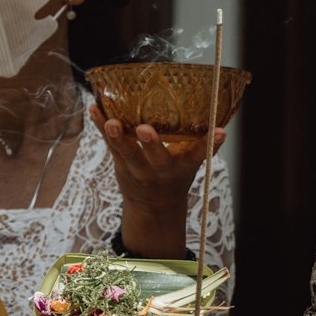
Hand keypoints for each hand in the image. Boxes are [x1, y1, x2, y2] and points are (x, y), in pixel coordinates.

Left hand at [90, 105, 224, 259]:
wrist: (152, 206)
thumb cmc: (174, 174)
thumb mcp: (191, 162)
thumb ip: (201, 142)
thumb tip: (219, 114)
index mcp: (183, 165)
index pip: (199, 154)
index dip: (210, 143)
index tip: (220, 132)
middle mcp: (160, 168)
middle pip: (156, 157)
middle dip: (151, 144)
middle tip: (145, 129)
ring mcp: (137, 167)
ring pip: (126, 152)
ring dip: (117, 137)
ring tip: (111, 122)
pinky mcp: (119, 163)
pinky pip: (109, 144)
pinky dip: (99, 126)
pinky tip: (94, 109)